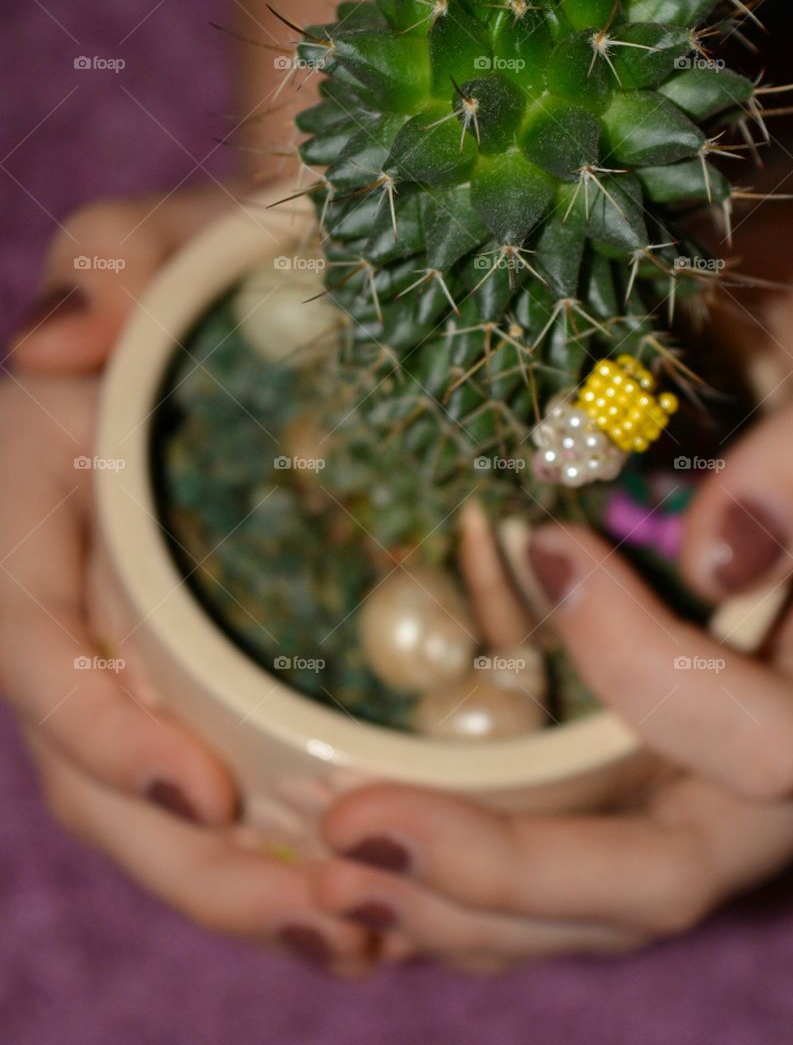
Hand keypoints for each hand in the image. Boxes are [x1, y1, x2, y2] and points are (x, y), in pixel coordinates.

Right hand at [3, 191, 374, 972]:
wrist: (291, 300)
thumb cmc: (223, 264)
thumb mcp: (166, 237)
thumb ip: (104, 264)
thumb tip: (48, 344)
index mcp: (36, 501)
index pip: (33, 642)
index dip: (97, 731)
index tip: (202, 796)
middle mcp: (81, 591)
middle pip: (95, 765)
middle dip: (193, 861)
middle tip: (329, 912)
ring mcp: (150, 640)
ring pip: (164, 800)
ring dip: (250, 887)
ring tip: (366, 932)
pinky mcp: (225, 664)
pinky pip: (235, 777)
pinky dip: (288, 849)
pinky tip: (379, 899)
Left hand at [312, 205, 792, 967]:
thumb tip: (724, 552)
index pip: (768, 739)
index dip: (645, 672)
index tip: (549, 552)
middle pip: (677, 871)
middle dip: (510, 870)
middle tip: (350, 833)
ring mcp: (745, 775)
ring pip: (622, 900)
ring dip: (474, 904)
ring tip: (335, 871)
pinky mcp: (682, 769)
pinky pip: (592, 870)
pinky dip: (486, 890)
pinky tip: (389, 869)